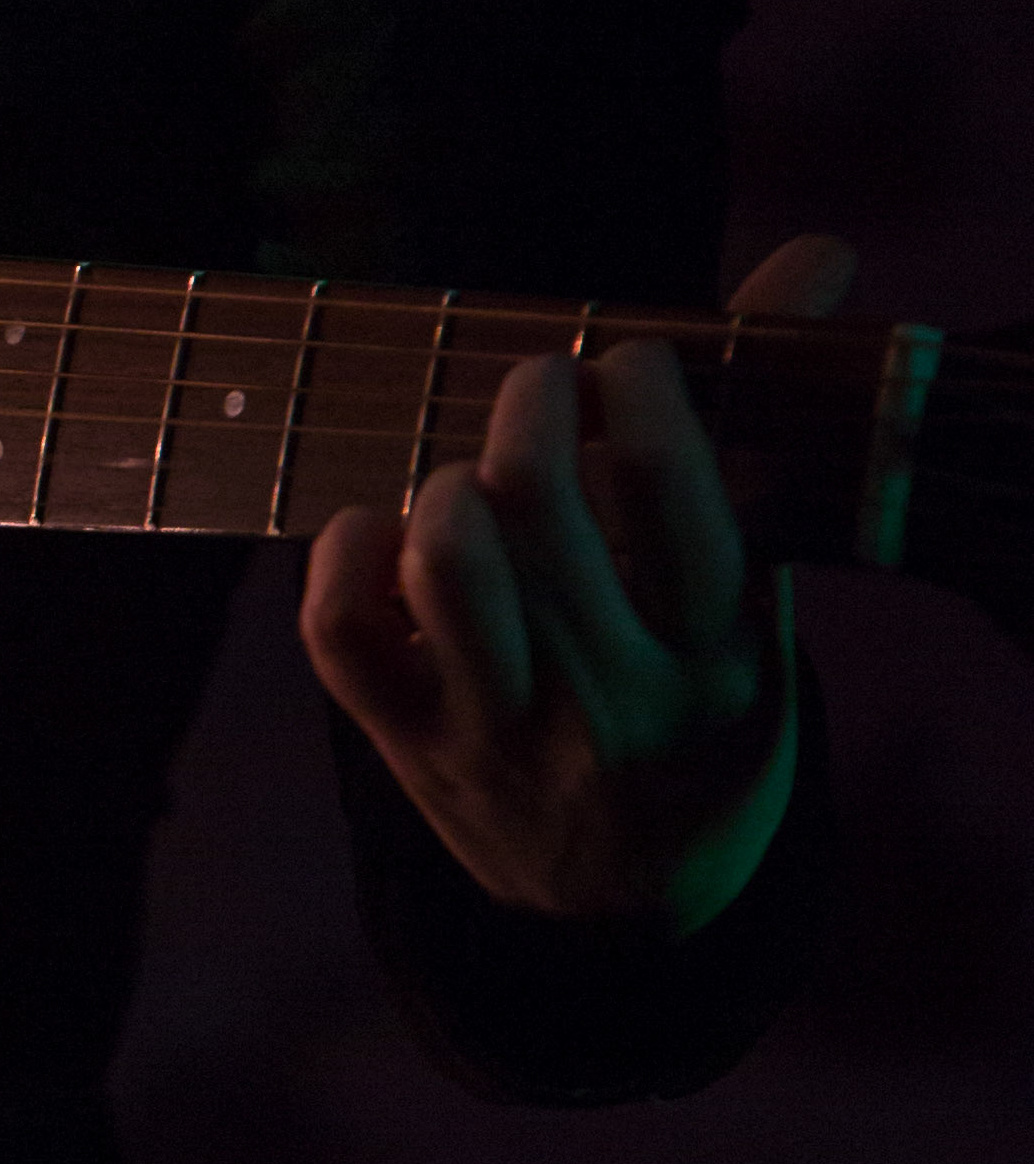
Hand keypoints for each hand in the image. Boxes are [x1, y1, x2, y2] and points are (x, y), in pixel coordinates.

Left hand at [299, 233, 857, 932]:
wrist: (630, 913)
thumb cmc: (698, 709)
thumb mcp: (758, 603)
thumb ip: (769, 429)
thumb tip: (820, 249)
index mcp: (720, 656)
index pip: (677, 489)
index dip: (645, 389)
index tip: (631, 362)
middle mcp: (613, 699)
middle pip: (541, 506)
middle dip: (530, 404)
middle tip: (536, 385)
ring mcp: (504, 733)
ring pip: (445, 565)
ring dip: (447, 482)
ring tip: (470, 473)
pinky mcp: (411, 752)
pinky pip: (343, 635)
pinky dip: (342, 555)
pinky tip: (378, 526)